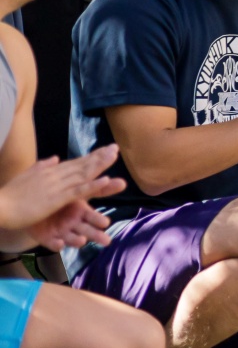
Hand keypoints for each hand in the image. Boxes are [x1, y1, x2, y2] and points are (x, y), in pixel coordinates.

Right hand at [0, 145, 124, 242]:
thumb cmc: (9, 195)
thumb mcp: (26, 177)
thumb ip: (41, 167)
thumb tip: (53, 158)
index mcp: (49, 171)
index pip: (74, 162)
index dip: (90, 156)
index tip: (104, 149)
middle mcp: (55, 175)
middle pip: (81, 164)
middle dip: (99, 156)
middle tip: (115, 148)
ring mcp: (56, 186)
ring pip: (82, 174)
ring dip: (100, 165)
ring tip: (114, 156)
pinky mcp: (56, 199)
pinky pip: (78, 191)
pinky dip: (92, 185)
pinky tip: (106, 180)